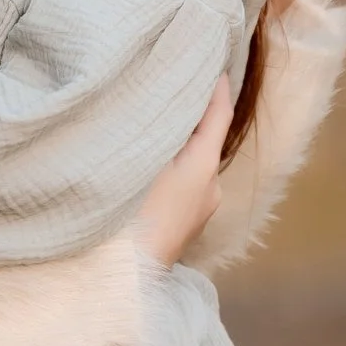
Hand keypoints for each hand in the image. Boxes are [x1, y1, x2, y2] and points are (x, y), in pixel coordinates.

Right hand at [137, 80, 230, 265]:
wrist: (127, 281)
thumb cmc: (133, 217)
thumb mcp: (142, 162)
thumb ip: (157, 130)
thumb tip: (161, 105)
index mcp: (204, 167)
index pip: (218, 116)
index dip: (217, 88)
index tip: (215, 64)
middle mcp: (210, 188)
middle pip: (203, 139)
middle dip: (190, 116)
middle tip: (170, 87)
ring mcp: (198, 211)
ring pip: (190, 163)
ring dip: (176, 145)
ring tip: (151, 125)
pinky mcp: (183, 227)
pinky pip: (181, 184)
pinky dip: (169, 168)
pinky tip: (145, 167)